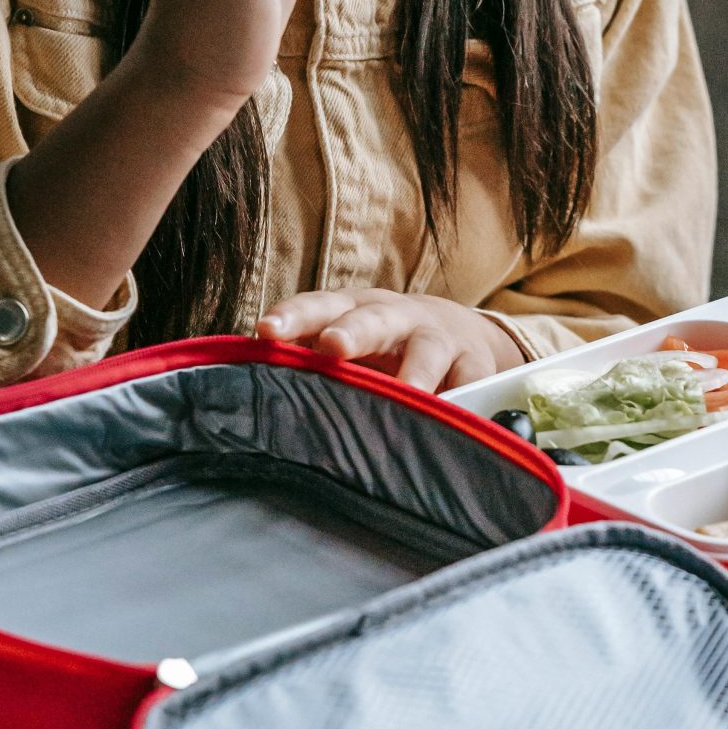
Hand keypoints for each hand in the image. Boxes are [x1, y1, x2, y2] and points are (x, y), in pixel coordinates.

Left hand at [257, 289, 523, 391]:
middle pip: (371, 319)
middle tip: (332, 346)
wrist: (458, 335)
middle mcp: (395, 318)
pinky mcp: (475, 364)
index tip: (267, 331)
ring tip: (407, 396)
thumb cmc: (382, 350)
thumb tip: (252, 398)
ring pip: (426, 350)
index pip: (317, 307)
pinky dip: (467, 401)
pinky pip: (472, 383)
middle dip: (352, 331)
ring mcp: (438, 339)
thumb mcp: (347, 348)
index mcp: (352, 310)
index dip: (293, 317)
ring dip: (415, 374)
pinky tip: (459, 421)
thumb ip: (309, 364)